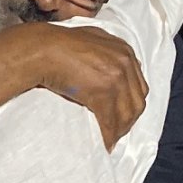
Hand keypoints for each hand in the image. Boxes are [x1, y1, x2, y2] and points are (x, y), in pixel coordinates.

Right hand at [38, 26, 147, 149]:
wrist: (44, 49)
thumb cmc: (60, 45)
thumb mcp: (92, 39)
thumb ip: (108, 52)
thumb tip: (116, 66)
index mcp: (125, 52)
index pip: (138, 87)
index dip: (130, 105)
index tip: (122, 116)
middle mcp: (125, 63)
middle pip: (136, 102)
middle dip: (128, 120)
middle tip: (118, 131)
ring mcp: (115, 78)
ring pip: (126, 114)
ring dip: (119, 130)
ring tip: (111, 139)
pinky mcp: (103, 92)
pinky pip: (110, 121)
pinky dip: (108, 135)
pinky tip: (105, 143)